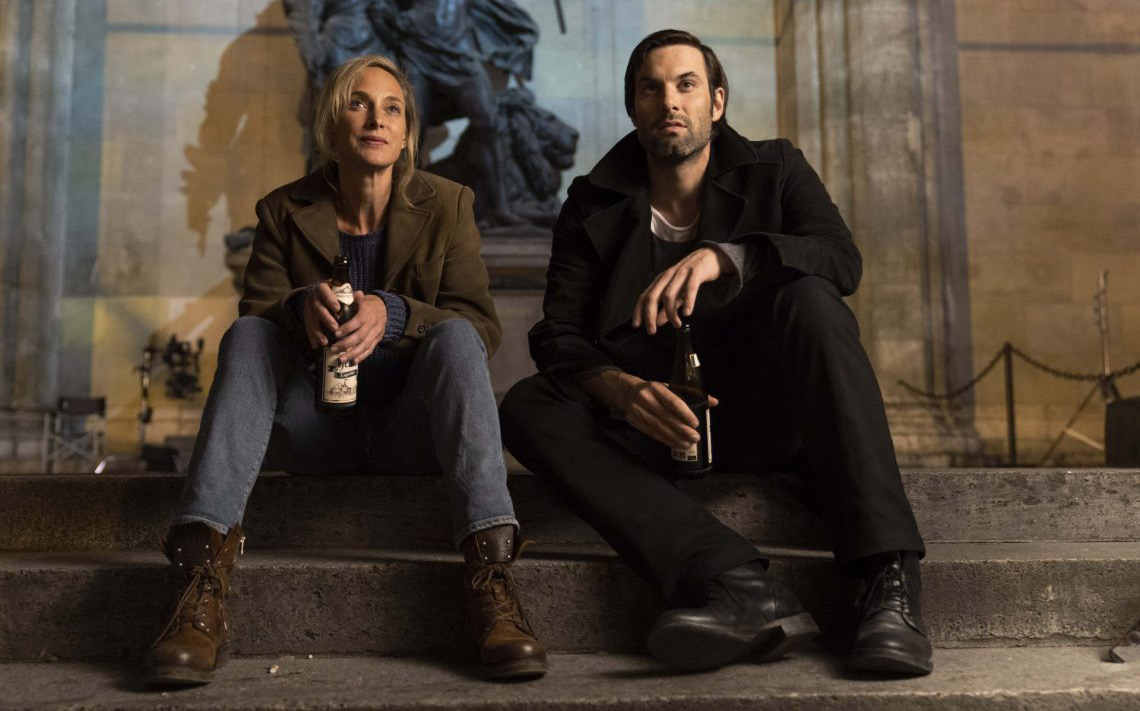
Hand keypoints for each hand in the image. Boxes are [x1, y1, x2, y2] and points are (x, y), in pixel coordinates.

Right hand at [302, 282, 345, 348]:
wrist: (323, 296)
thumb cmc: (337, 295)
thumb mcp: (343, 293)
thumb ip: (351, 295)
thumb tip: (360, 294)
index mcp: (322, 288)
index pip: (323, 290)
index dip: (329, 299)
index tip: (337, 308)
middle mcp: (313, 297)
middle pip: (317, 307)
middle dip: (325, 318)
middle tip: (335, 328)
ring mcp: (308, 307)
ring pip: (310, 319)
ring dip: (317, 331)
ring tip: (325, 342)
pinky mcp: (307, 317)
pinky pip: (307, 327)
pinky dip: (312, 337)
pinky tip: (316, 346)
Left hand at [329, 291, 386, 363]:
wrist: (385, 310)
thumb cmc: (368, 305)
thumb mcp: (363, 298)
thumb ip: (357, 297)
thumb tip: (354, 293)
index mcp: (368, 313)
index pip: (358, 321)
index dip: (348, 328)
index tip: (336, 333)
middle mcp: (373, 325)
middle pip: (360, 336)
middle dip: (346, 344)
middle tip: (333, 349)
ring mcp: (375, 334)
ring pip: (364, 346)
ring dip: (352, 354)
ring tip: (341, 359)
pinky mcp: (376, 340)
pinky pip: (370, 350)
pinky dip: (362, 357)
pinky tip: (353, 362)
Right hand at [588, 370, 717, 449]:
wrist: (627, 392)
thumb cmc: (654, 390)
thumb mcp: (670, 387)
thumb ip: (692, 394)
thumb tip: (714, 402)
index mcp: (656, 387)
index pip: (672, 401)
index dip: (684, 413)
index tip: (696, 423)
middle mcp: (645, 398)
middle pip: (666, 416)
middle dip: (682, 429)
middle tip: (695, 437)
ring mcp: (637, 410)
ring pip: (659, 427)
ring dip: (675, 438)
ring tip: (688, 444)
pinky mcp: (633, 421)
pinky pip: (652, 433)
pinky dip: (665, 440)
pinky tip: (676, 444)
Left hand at [632, 247, 730, 333]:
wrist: (711, 257)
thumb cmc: (692, 276)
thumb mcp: (678, 293)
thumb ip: (667, 307)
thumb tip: (657, 322)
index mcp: (661, 281)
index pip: (644, 296)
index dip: (638, 311)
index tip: (636, 325)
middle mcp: (668, 276)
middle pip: (652, 296)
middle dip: (650, 316)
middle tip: (652, 331)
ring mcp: (681, 273)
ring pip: (669, 294)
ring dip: (670, 313)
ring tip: (677, 324)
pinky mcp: (696, 272)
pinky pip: (690, 288)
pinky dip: (687, 301)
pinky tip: (687, 312)